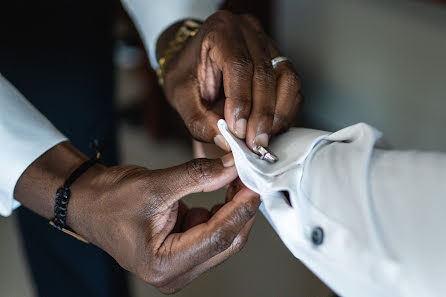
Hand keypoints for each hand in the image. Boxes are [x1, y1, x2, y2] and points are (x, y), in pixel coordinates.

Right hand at [71, 154, 259, 293]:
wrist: (89, 201)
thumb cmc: (109, 200)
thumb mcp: (155, 184)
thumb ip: (197, 176)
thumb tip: (231, 168)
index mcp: (163, 264)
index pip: (217, 238)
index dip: (240, 210)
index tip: (254, 185)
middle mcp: (173, 272)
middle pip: (225, 243)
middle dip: (240, 210)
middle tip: (250, 180)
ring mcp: (179, 264)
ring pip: (222, 238)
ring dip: (232, 209)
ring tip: (236, 180)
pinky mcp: (182, 251)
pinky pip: (212, 232)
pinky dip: (220, 211)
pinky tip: (221, 190)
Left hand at [159, 11, 302, 151]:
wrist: (194, 61)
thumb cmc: (186, 74)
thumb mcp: (179, 97)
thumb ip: (199, 120)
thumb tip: (225, 141)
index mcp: (220, 31)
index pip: (238, 65)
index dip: (242, 100)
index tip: (239, 130)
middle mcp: (248, 32)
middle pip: (266, 73)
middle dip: (262, 114)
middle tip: (255, 143)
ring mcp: (267, 43)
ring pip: (287, 78)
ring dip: (278, 114)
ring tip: (263, 137)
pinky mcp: (279, 60)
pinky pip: (292, 86)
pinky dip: (285, 111)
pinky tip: (272, 128)